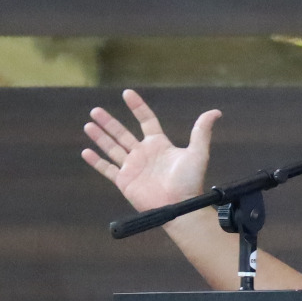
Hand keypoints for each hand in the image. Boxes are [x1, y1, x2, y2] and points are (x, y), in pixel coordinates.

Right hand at [81, 90, 221, 212]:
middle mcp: (143, 153)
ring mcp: (132, 167)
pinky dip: (96, 161)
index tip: (127, 94)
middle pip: (122, 133)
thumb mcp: (197, 152)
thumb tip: (215, 112)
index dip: (137, 107)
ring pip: (112, 148)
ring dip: (100, 136)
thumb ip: (201, 132)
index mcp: (159, 144)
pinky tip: (86, 151)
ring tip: (88, 124)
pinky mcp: (124, 181)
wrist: (180, 206)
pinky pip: (107, 169)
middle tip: (95, 109)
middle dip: (109, 122)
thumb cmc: (190, 181)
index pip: (146, 120)